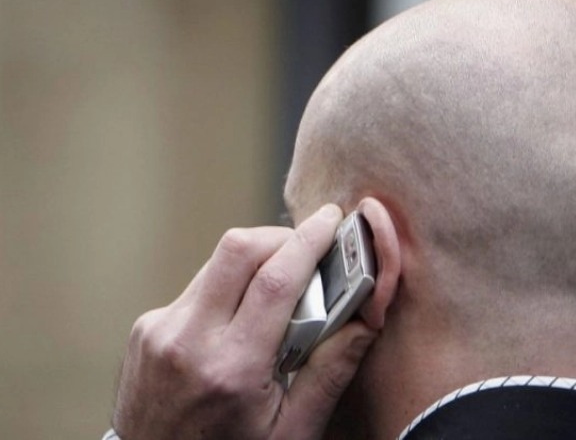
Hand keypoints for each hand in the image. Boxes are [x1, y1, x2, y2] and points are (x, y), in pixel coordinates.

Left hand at [112, 204, 377, 439]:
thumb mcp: (293, 430)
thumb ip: (331, 369)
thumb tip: (366, 316)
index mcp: (231, 369)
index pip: (275, 280)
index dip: (308, 240)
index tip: (329, 219)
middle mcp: (187, 340)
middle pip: (237, 248)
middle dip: (279, 237)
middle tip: (307, 251)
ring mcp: (159, 330)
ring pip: (217, 262)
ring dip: (254, 262)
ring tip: (277, 294)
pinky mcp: (146, 328)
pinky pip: (198, 287)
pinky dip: (228, 288)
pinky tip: (240, 320)